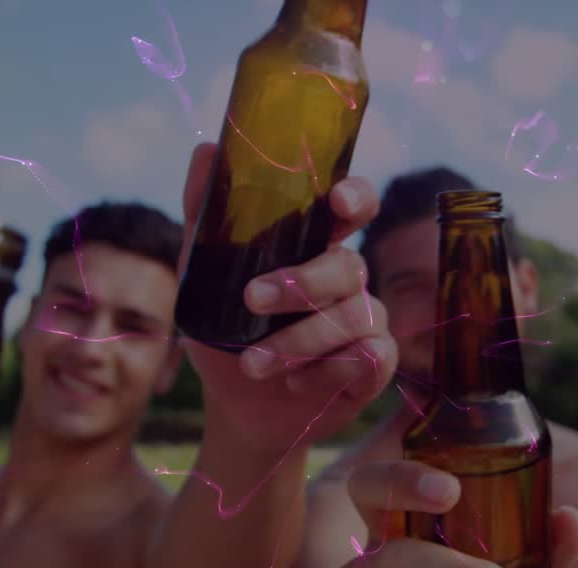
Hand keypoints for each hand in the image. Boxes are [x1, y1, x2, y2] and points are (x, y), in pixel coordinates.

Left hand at [178, 143, 397, 452]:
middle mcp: (348, 279)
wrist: (237, 406)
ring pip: (355, 316)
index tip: (336, 204)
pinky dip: (326, 372)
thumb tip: (206, 150)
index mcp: (315, 247)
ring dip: (299, 341)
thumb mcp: (203, 277)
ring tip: (252, 365)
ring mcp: (366, 321)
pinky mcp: (374, 365)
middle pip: (348, 265)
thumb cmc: (226, 333)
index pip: (354, 207)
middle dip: (302, 284)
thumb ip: (207, 217)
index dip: (355, 199)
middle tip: (252, 301)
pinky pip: (368, 358)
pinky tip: (296, 383)